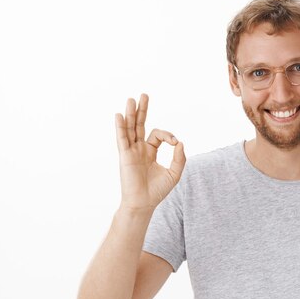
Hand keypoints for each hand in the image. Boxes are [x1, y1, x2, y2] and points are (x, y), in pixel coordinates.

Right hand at [115, 94, 185, 210]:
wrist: (144, 203)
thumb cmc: (157, 191)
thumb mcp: (174, 173)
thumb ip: (179, 158)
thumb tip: (180, 143)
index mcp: (150, 152)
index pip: (158, 135)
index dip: (168, 135)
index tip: (175, 142)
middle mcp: (139, 149)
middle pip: (140, 125)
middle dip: (142, 110)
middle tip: (144, 95)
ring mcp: (131, 151)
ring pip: (130, 128)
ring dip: (131, 114)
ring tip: (131, 99)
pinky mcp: (125, 156)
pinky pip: (122, 139)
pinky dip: (121, 127)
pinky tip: (119, 116)